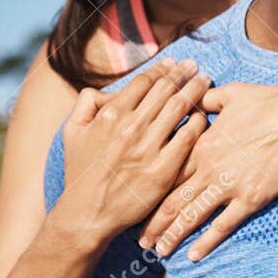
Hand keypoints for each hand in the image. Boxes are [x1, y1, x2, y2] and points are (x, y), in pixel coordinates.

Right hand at [57, 59, 210, 236]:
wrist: (87, 214)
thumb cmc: (80, 172)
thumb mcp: (72, 132)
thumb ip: (86, 104)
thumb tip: (105, 90)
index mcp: (110, 115)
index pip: (144, 82)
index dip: (162, 70)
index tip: (174, 64)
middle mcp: (131, 127)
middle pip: (166, 90)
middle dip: (183, 74)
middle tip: (196, 67)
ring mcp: (148, 148)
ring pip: (179, 108)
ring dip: (195, 91)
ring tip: (205, 81)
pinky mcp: (163, 169)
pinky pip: (188, 137)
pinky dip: (198, 121)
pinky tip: (204, 115)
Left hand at [139, 82, 277, 260]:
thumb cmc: (270, 103)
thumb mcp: (233, 94)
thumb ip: (209, 100)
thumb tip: (197, 96)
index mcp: (201, 145)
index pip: (167, 172)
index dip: (150, 190)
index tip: (138, 203)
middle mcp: (209, 168)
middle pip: (172, 200)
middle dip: (154, 222)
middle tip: (140, 240)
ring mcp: (229, 186)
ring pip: (192, 216)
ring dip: (173, 235)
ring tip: (160, 252)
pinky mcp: (250, 198)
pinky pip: (224, 225)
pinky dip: (207, 242)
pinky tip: (194, 256)